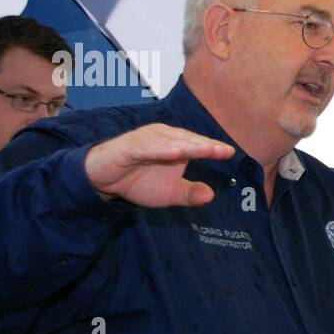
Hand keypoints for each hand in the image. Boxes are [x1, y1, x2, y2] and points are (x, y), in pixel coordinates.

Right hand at [84, 123, 233, 206]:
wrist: (103, 181)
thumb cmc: (137, 181)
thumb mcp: (168, 193)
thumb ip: (189, 194)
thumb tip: (211, 196)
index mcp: (175, 144)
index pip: (198, 145)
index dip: (213, 148)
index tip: (231, 152)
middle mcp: (163, 137)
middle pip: (188, 140)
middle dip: (206, 145)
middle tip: (223, 150)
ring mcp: (146, 139)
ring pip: (171, 141)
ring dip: (189, 145)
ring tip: (207, 150)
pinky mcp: (129, 146)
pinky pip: (148, 147)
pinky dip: (161, 149)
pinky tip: (175, 153)